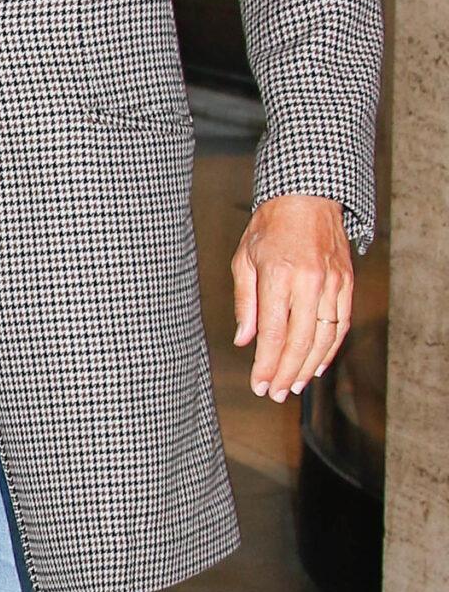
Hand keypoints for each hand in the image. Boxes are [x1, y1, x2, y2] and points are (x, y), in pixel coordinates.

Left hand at [232, 196, 353, 401]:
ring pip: (324, 338)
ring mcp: (332, 283)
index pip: (272, 333)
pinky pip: (341, 324)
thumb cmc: (270, 227)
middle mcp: (309, 281)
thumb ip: (245, 303)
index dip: (266, 365)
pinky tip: (317, 364)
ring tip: (294, 385)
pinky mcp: (347, 282)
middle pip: (300, 342)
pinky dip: (331, 349)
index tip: (258, 385)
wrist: (307, 197)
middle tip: (275, 394)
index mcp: (279, 275)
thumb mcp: (244, 260)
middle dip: (286, 373)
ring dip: (309, 367)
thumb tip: (244, 341)